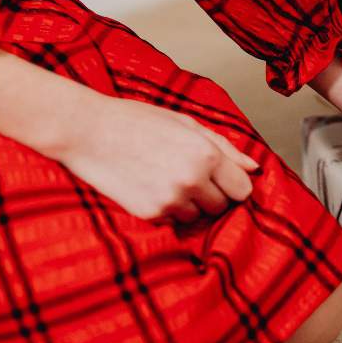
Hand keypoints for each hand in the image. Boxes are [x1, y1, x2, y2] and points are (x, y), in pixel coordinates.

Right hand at [50, 94, 259, 221]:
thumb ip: (225, 147)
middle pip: (222, 206)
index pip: (242, 190)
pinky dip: (166, 210)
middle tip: (186, 174)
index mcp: (206, 154)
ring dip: (188, 204)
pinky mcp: (150, 214)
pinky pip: (172, 221)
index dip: (232, 185)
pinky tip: (148, 187)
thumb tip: (254, 168)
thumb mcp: (185, 123)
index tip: (220, 179)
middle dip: (211, 194)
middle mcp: (192, 180)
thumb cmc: (137, 121)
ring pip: (198, 216)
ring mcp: (170, 200)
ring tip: (163, 177)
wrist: (87, 132)